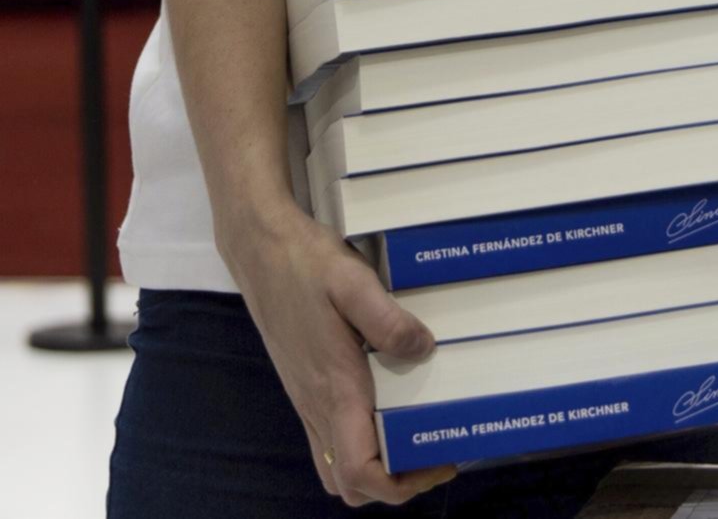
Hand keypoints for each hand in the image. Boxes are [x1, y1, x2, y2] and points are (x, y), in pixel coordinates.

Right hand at [229, 203, 456, 506]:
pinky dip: (358, 444)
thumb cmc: (305, 264)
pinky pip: (329, 438)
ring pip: (336, 465)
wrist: (260, 249)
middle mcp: (316, 404)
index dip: (401, 486)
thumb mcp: (352, 281)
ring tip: (412, 436)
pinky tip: (383, 408)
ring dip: (374, 468)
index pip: (360, 471)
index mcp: (334, 388)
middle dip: (393, 484)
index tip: (438, 463)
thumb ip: (388, 321)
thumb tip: (425, 351)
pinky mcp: (303, 384)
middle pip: (349, 484)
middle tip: (431, 452)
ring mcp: (306, 398)